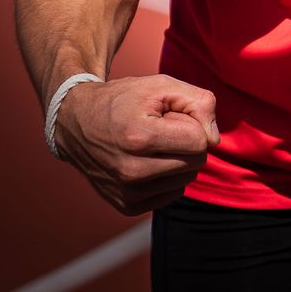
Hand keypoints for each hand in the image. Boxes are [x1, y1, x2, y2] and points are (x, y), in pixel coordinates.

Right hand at [52, 74, 219, 215]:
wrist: (77, 123)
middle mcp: (131, 171)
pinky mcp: (126, 205)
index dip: (192, 124)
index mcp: (139, 139)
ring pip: (186, 179)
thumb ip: (200, 103)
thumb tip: (213, 140)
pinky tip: (146, 162)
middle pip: (196, 162)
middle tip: (160, 130)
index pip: (200, 142)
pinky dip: (167, 177)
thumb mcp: (163, 86)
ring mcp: (127, 192)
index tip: (170, 117)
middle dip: (187, 142)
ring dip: (177, 160)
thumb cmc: (125, 100)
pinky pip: (172, 193)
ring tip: (151, 145)